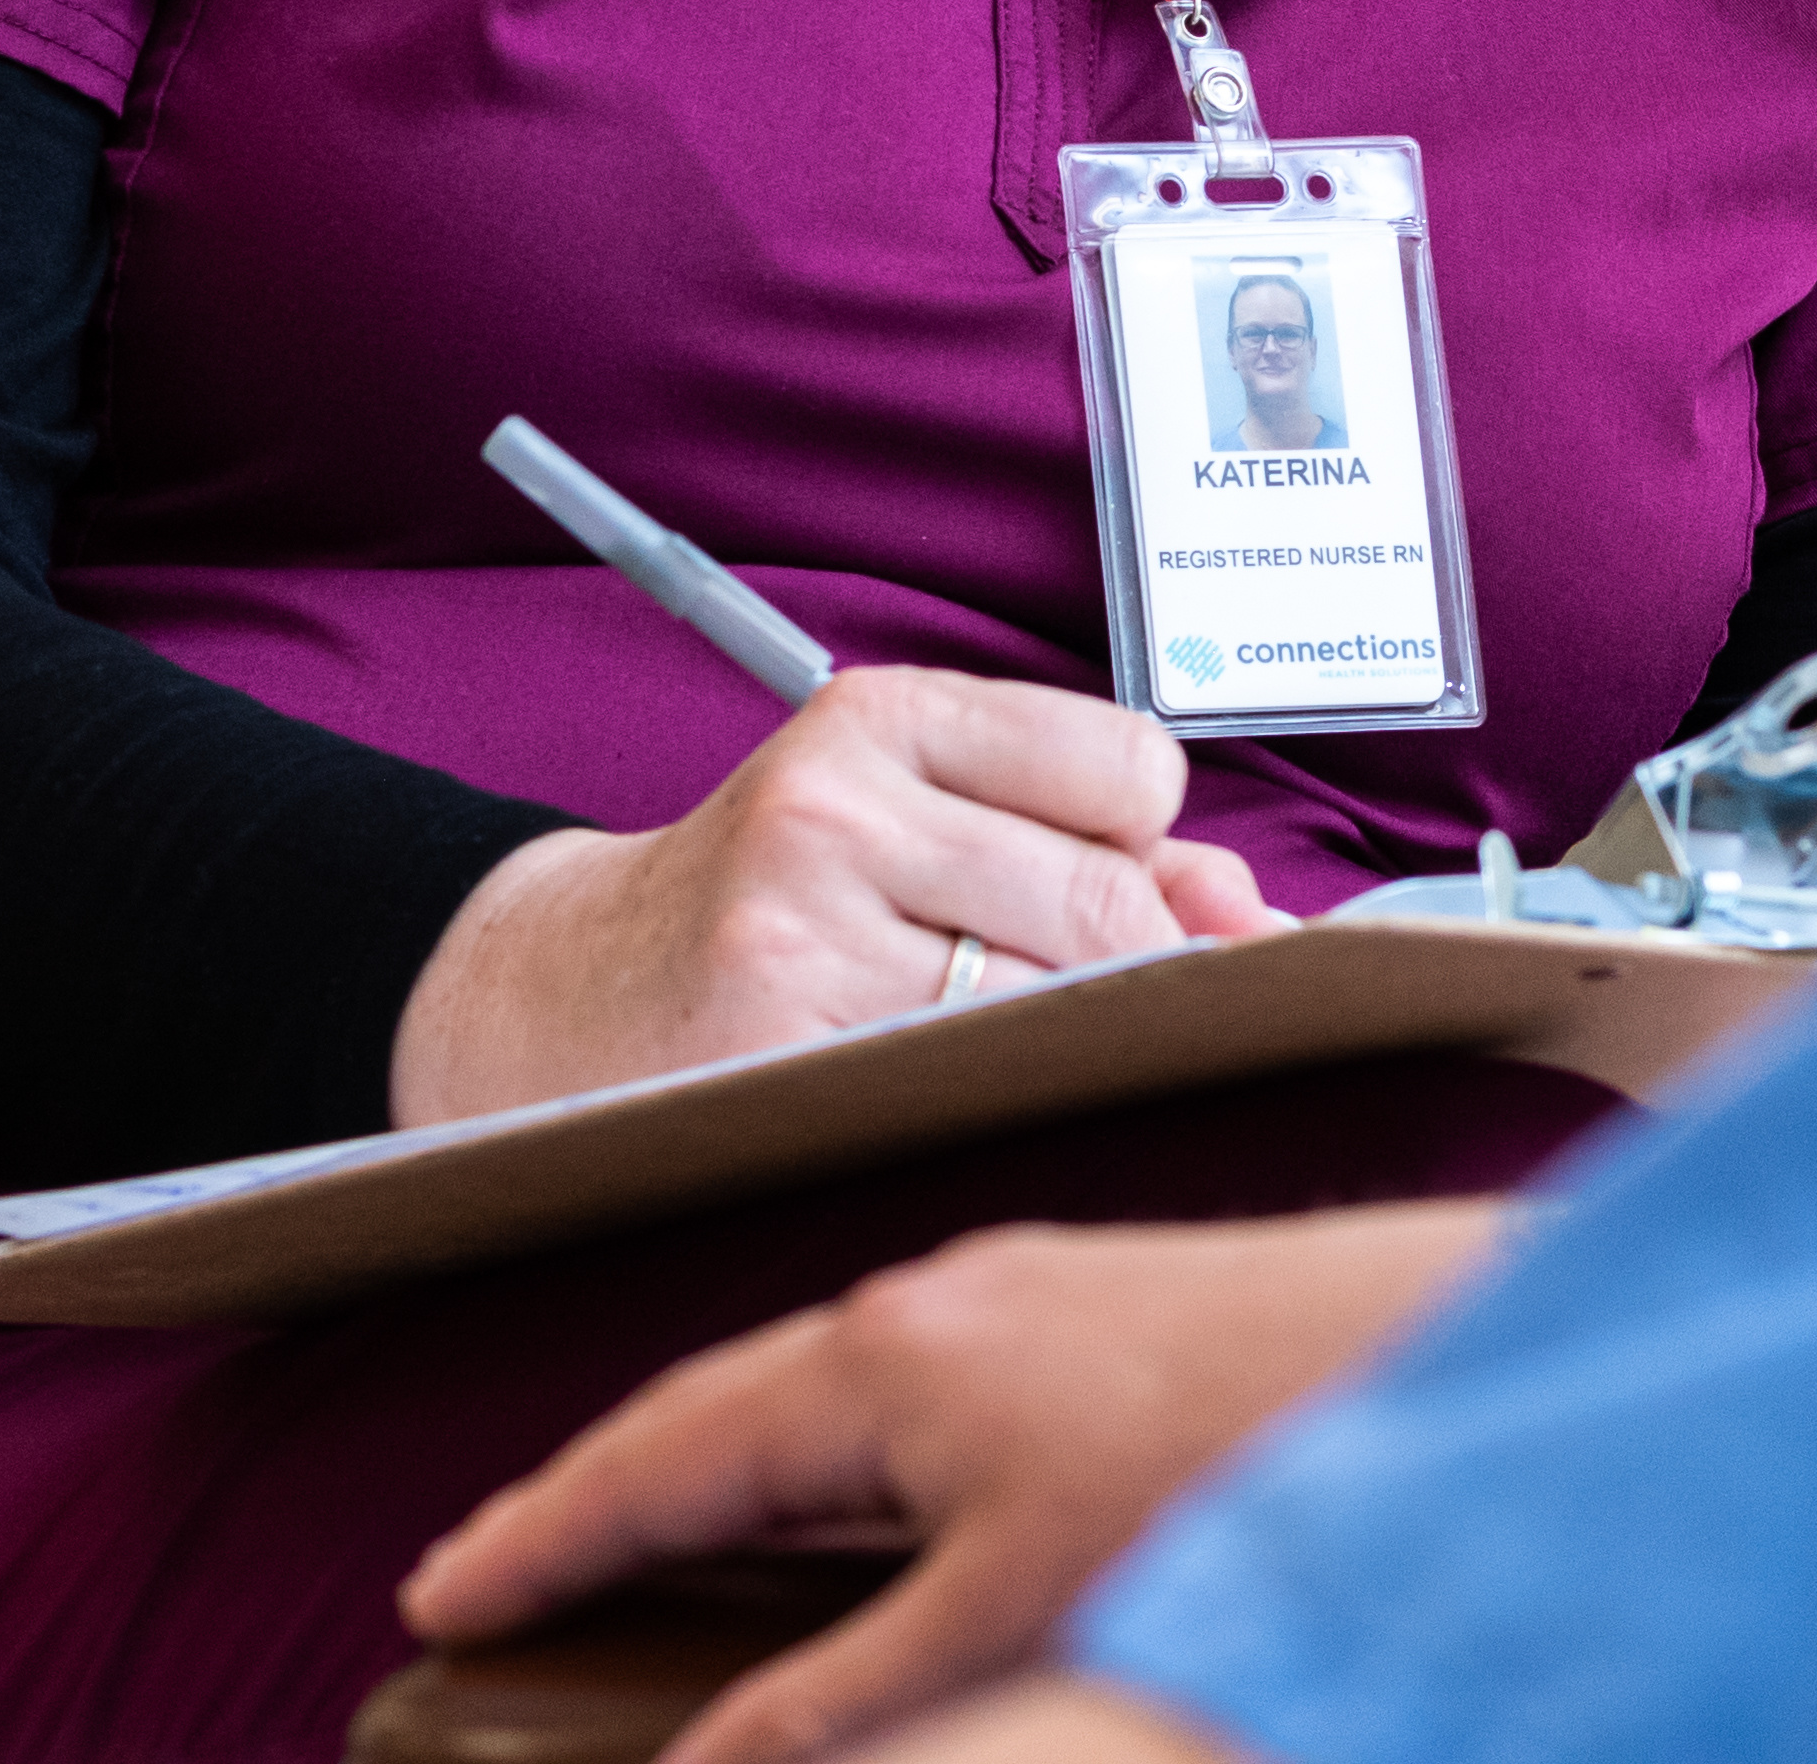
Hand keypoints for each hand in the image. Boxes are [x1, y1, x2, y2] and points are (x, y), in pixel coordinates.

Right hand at [388, 672, 1286, 1124]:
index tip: (1090, 886)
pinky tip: (934, 1095)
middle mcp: (836, 801)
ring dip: (1058, 1044)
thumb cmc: (776, 906)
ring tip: (988, 1046)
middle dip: (1124, 969)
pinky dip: (987, 1100)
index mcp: (882, 716)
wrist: (554, 996)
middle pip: (1108, 899)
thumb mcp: (917, 820)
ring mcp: (796, 924)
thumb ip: (1105, 844)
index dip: (1140, 845)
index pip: (1130, 770)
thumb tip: (1262, 920)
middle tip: (1060, 1002)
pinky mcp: (771, 1043)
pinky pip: (962, 1082)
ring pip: (1049, 1002)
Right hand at [396, 1200, 1516, 1762]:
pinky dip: (833, 1452)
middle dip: (605, 1494)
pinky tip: (853, 1509)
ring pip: (822, 1393)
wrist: (1435, 1357)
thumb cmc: (1239, 1463)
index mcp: (890, 1359)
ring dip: (723, 1471)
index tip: (444, 1590)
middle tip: (504, 1570)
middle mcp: (941, 1301)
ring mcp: (1023, 1296)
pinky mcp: (1100, 1317)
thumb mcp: (1010, 1613)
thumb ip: (846, 1697)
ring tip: (650, 1552)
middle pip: (724, 1407)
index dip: (547, 1535)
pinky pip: (909, 1386)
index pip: (667, 1455)